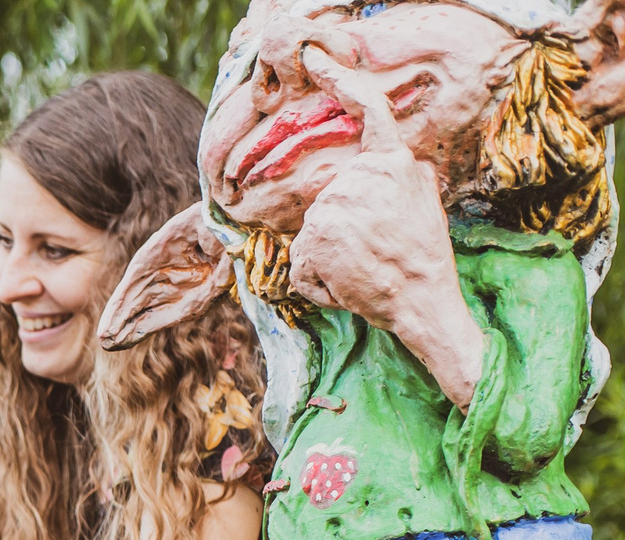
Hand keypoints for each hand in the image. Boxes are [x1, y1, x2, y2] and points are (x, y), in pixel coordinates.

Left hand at [288, 47, 484, 402]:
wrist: (422, 298)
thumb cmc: (420, 254)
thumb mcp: (422, 198)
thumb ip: (396, 173)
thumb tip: (384, 162)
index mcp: (391, 162)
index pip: (366, 109)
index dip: (339, 79)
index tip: (312, 58)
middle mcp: (361, 176)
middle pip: (328, 197)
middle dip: (341, 229)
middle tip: (374, 249)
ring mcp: (336, 205)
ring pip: (311, 232)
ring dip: (327, 256)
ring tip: (363, 265)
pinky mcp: (315, 235)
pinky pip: (300, 261)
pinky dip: (314, 279)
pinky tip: (345, 281)